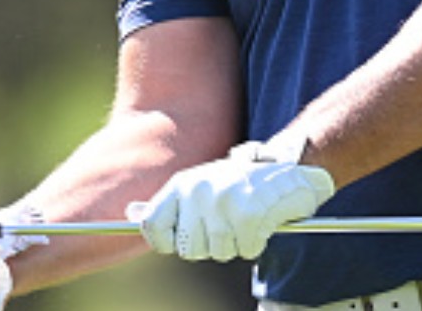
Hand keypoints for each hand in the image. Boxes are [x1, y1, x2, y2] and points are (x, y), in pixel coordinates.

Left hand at [133, 139, 335, 260]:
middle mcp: (198, 191)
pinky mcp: (248, 213)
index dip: (166, 242)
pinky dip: (257, 242)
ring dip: (236, 243)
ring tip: (247, 218)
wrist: (290, 167)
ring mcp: (222, 202)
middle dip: (211, 244)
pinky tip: (263, 221)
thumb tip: (131, 215)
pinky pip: (246, 250)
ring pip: (219, 253)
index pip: (153, 226)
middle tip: (228, 222)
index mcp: (182, 184)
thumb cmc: (241, 182)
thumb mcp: (199, 185)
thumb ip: (168, 204)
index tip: (184, 239)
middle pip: (189, 250)